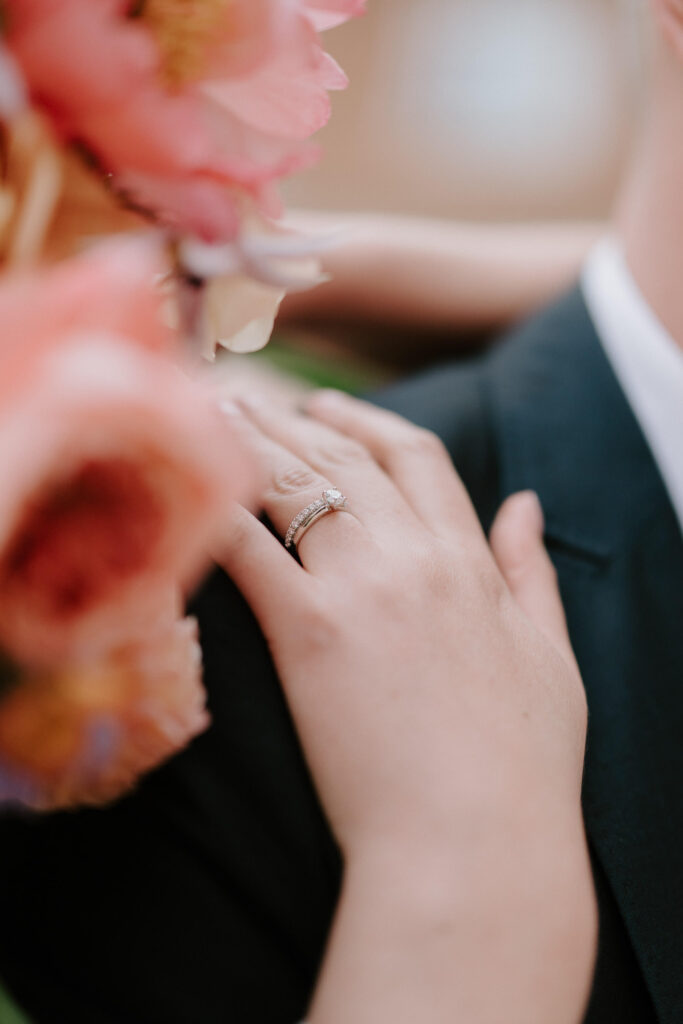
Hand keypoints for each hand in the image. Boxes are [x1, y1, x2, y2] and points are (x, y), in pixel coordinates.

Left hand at [217, 390, 595, 1023]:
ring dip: (248, 441)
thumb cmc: (521, 762)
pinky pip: (250, 549)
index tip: (329, 408)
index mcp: (469, 560)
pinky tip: (188, 486)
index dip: (368, 422)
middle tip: (251, 396)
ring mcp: (357, 590)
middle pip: (343, 459)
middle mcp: (412, 556)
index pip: (415, 458)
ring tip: (211, 412)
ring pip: (295, 485)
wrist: (473, 841)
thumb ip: (532, 571)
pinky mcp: (305, 633)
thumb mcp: (550, 654)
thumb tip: (527, 502)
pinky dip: (217, 510)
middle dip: (293, 417)